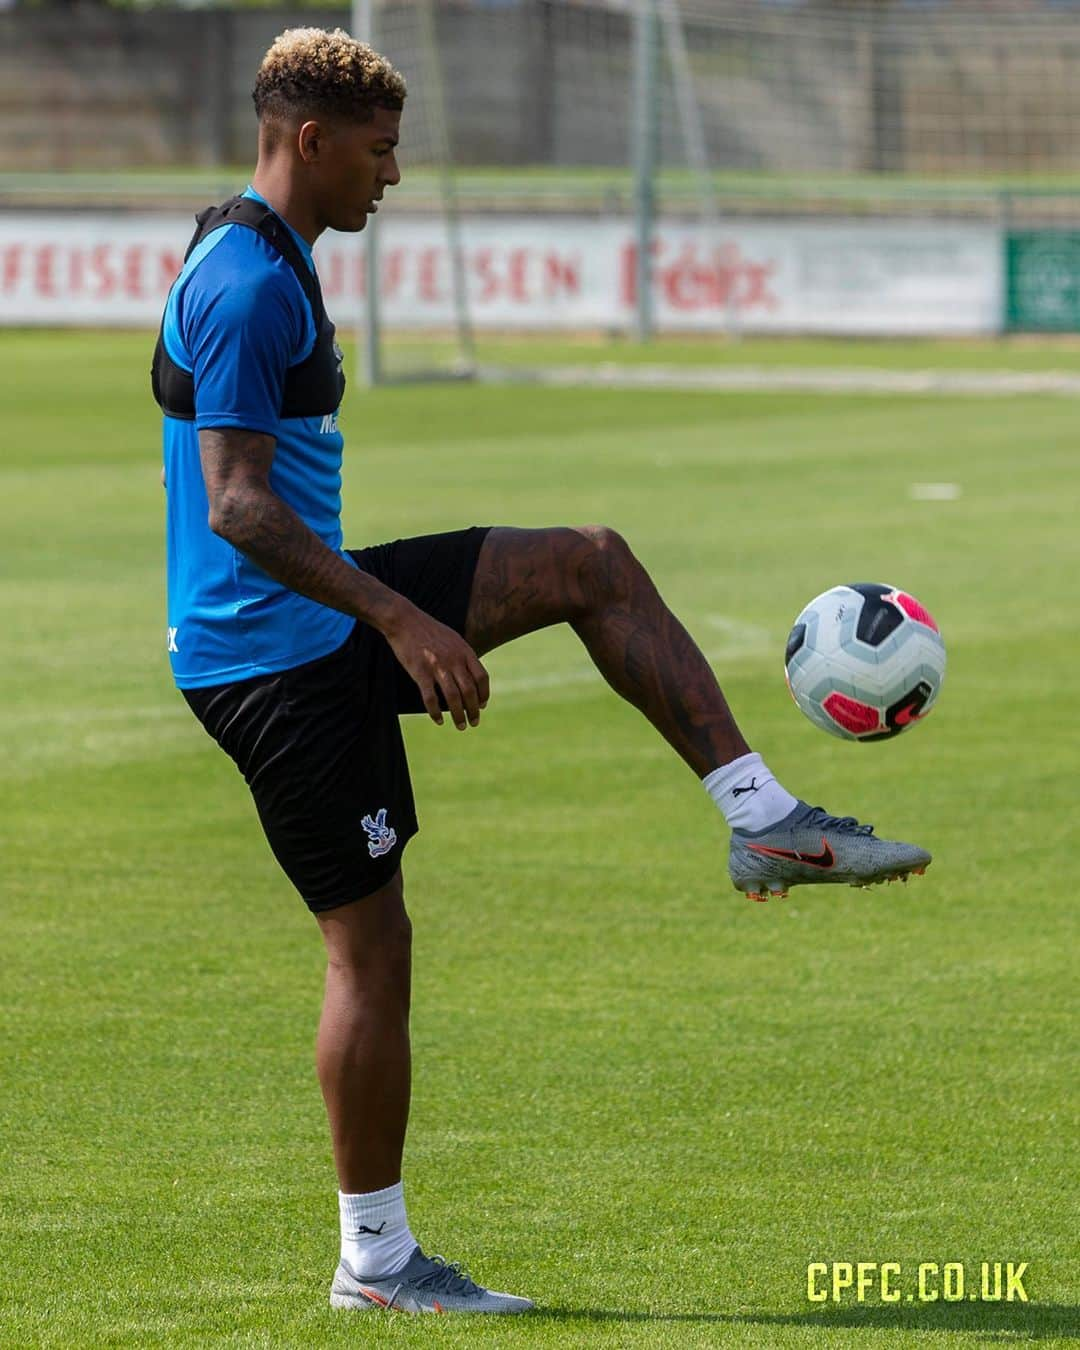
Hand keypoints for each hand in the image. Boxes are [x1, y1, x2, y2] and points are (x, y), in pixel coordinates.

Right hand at [382, 600, 489, 728]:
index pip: (481, 677)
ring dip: (459, 715)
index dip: (484, 694)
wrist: (404, 620)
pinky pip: (430, 698)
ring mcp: (437, 666)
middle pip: (470, 691)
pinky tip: (438, 720)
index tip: (482, 705)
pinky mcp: (420, 672)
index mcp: (464, 651)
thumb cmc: (428, 630)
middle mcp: (454, 660)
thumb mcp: (453, 638)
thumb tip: (472, 676)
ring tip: (460, 726)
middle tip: (474, 722)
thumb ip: (463, 656)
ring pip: (453, 698)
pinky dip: (435, 712)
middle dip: (473, 710)